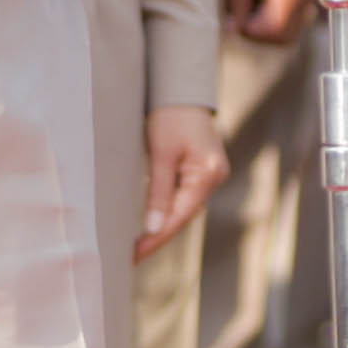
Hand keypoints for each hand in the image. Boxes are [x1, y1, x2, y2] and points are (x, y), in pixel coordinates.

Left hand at [137, 104, 225, 256]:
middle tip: (132, 256)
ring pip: (184, 209)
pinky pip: (184, 198)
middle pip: (184, 216)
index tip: (136, 254)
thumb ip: (159, 192)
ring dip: (163, 226)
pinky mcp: (202, 172)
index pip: (180, 215)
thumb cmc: (171, 116)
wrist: (182, 91)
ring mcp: (211, 176)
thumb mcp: (161, 153)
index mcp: (208, 173)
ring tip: (138, 245)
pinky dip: (168, 211)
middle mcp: (215, 178)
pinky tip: (152, 223)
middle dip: (159, 235)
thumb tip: (153, 228)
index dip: (157, 237)